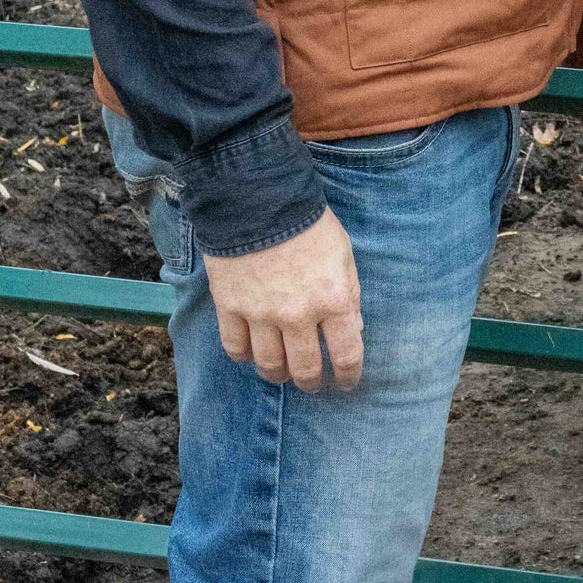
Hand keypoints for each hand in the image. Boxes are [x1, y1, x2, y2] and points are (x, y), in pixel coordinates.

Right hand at [205, 207, 362, 392]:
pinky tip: (251, 352)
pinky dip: (244, 356)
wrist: (260, 199)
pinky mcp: (230, 308)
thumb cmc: (310, 224)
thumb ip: (349, 294)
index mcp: (333, 299)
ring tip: (282, 372)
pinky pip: (236, 348)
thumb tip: (353, 329)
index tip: (347, 383)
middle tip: (313, 383)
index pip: (346, 354)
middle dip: (312, 382)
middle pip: (305, 369)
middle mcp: (298, 315)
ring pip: (269, 365)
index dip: (348, 375)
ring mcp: (261, 315)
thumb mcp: (343, 255)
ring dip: (278, 374)